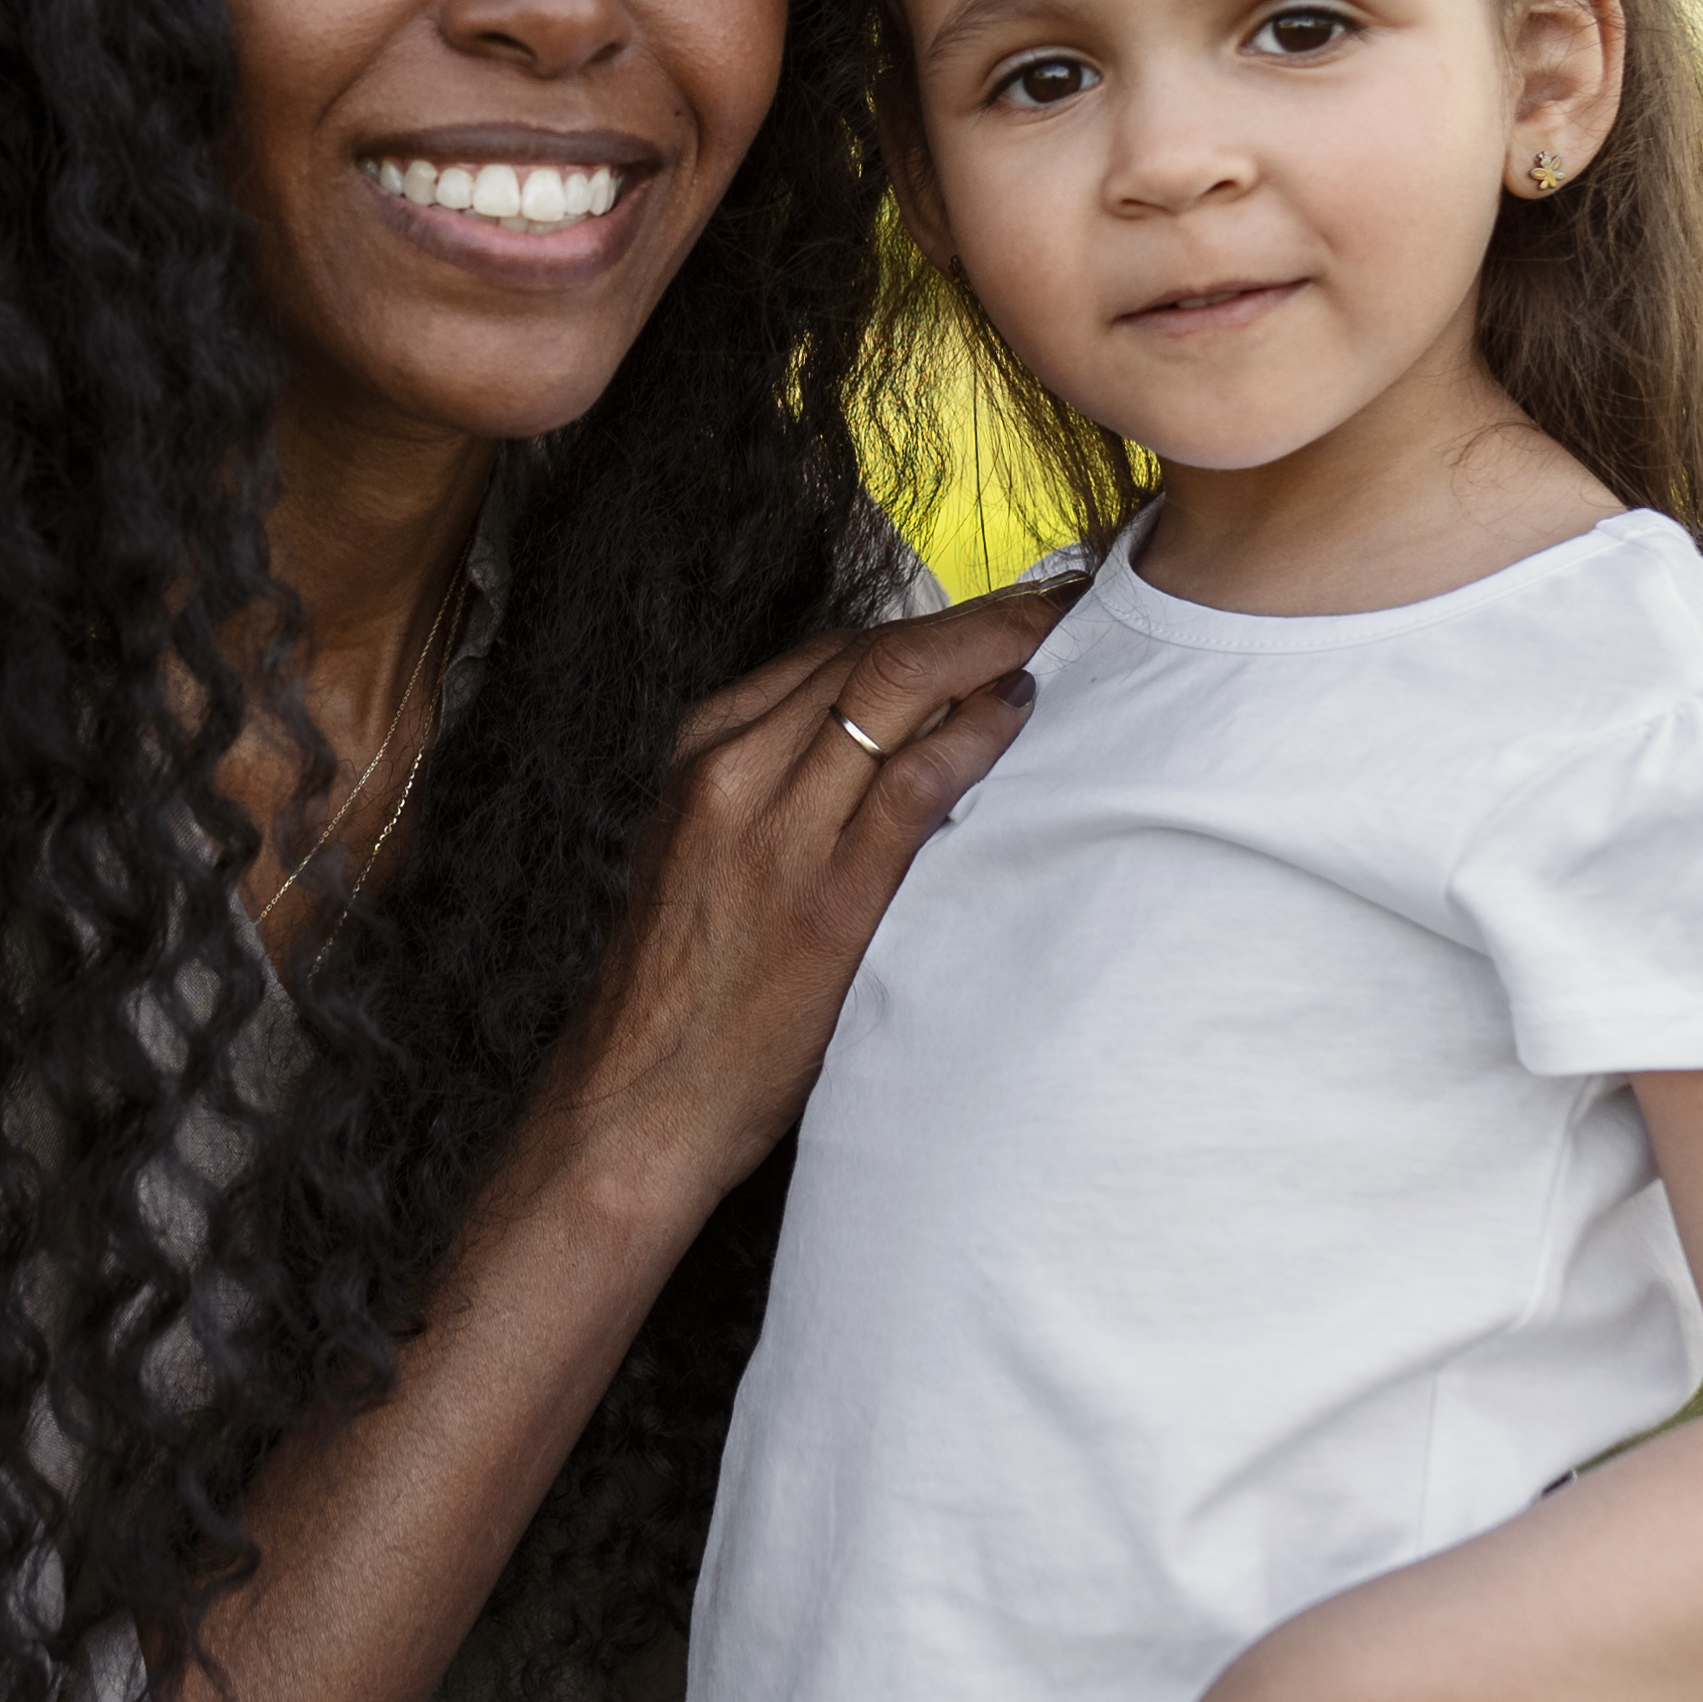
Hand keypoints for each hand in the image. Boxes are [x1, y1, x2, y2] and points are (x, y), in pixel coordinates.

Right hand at [531, 583, 1065, 1232]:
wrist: (641, 1101)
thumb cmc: (691, 990)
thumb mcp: (715, 856)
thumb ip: (784, 790)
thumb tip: (894, 743)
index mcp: (704, 752)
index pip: (836, 653)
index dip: (930, 622)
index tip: (1000, 608)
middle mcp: (732, 769)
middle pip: (872, 653)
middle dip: (975, 618)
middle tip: (1058, 600)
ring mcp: (776, 828)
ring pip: (893, 692)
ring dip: (989, 651)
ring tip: (1061, 633)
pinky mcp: (827, 896)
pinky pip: (913, 782)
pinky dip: (974, 733)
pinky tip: (1020, 711)